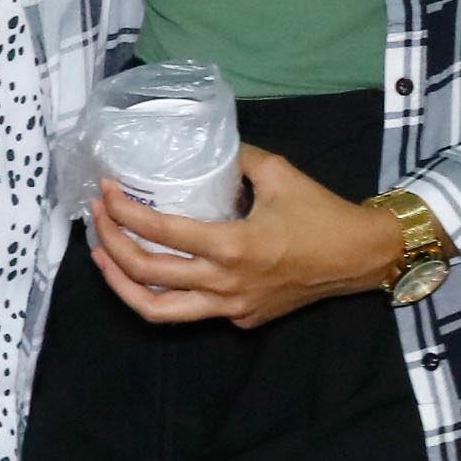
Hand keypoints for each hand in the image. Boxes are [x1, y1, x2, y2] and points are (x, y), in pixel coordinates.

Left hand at [88, 146, 407, 329]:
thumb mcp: (278, 172)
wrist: (362, 258)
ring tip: (103, 257)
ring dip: (121, 284)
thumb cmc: (322, 213)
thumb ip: (235, 156)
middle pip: (146, 275)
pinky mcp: (240, 319)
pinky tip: (150, 270)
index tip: (106, 191)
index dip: (123, 212)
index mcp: (233, 246)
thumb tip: (201, 141)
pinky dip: (161, 293)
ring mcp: (231, 308)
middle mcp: (226, 284)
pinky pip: (190, 312)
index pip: (160, 233)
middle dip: (110, 244)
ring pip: (157, 311)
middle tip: (98, 218)